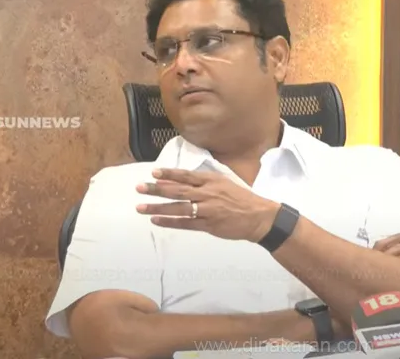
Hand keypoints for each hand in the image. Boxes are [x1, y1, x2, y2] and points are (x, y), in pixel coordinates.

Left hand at [135, 168, 279, 241]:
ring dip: (158, 207)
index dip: (169, 174)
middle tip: (139, 188)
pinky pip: (185, 223)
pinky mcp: (209, 225)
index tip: (153, 173)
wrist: (259, 217)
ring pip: (178, 208)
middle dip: (156, 189)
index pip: (186, 176)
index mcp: (212, 181)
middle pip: (178, 191)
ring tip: (141, 207)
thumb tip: (181, 181)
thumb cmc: (242, 199)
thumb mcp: (225, 183)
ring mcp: (207, 210)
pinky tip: (156, 220)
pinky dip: (170, 221)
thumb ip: (205, 182)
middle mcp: (208, 194)